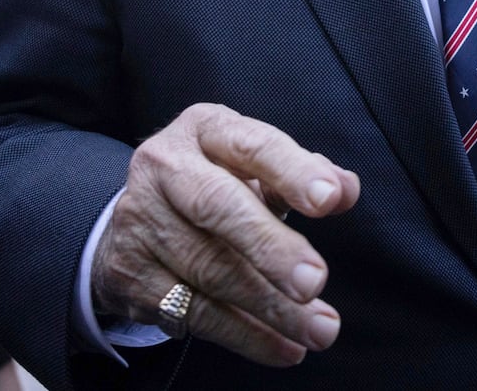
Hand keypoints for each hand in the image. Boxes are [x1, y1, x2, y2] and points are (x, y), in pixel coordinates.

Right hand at [91, 104, 360, 366]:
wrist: (138, 215)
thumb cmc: (218, 181)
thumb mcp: (256, 166)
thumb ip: (304, 174)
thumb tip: (346, 189)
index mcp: (204, 129)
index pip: (252, 146)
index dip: (292, 172)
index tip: (329, 200)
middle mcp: (163, 167)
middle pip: (217, 207)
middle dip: (271, 247)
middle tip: (315, 281)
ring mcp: (141, 221)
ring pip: (209, 270)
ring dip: (270, 308)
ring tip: (319, 329)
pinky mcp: (130, 274)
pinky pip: (193, 311)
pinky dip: (244, 335)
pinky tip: (284, 347)